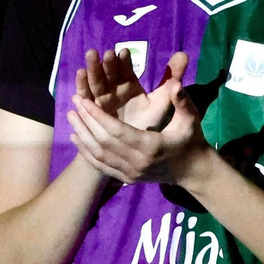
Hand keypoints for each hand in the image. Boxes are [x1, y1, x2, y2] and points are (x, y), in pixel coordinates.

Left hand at [66, 81, 208, 186]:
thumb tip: (175, 84)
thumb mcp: (191, 118)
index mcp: (151, 146)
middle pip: (103, 141)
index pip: (117, 131)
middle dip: (86, 121)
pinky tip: (76, 138)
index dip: (97, 115)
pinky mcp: (127, 179)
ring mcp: (131, 173)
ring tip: (71, 116)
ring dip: (82, 135)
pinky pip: (101, 166)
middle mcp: (138, 162)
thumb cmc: (191, 140)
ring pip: (98, 154)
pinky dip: (86, 152)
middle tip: (74, 102)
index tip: (84, 100)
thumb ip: (182, 101)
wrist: (192, 170)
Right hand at [75, 49, 189, 131]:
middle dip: (106, 62)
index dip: (124, 61)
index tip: (124, 52)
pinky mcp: (93, 109)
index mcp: (130, 85)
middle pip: (108, 73)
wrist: (137, 147)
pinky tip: (80, 74)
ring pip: (96, 81)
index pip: (126, 70)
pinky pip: (87, 97)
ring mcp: (102, 98)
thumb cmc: (150, 121)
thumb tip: (184, 54)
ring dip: (92, 69)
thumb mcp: (162, 99)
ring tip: (91, 56)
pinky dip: (82, 85)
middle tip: (106, 52)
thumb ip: (172, 78)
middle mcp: (114, 88)